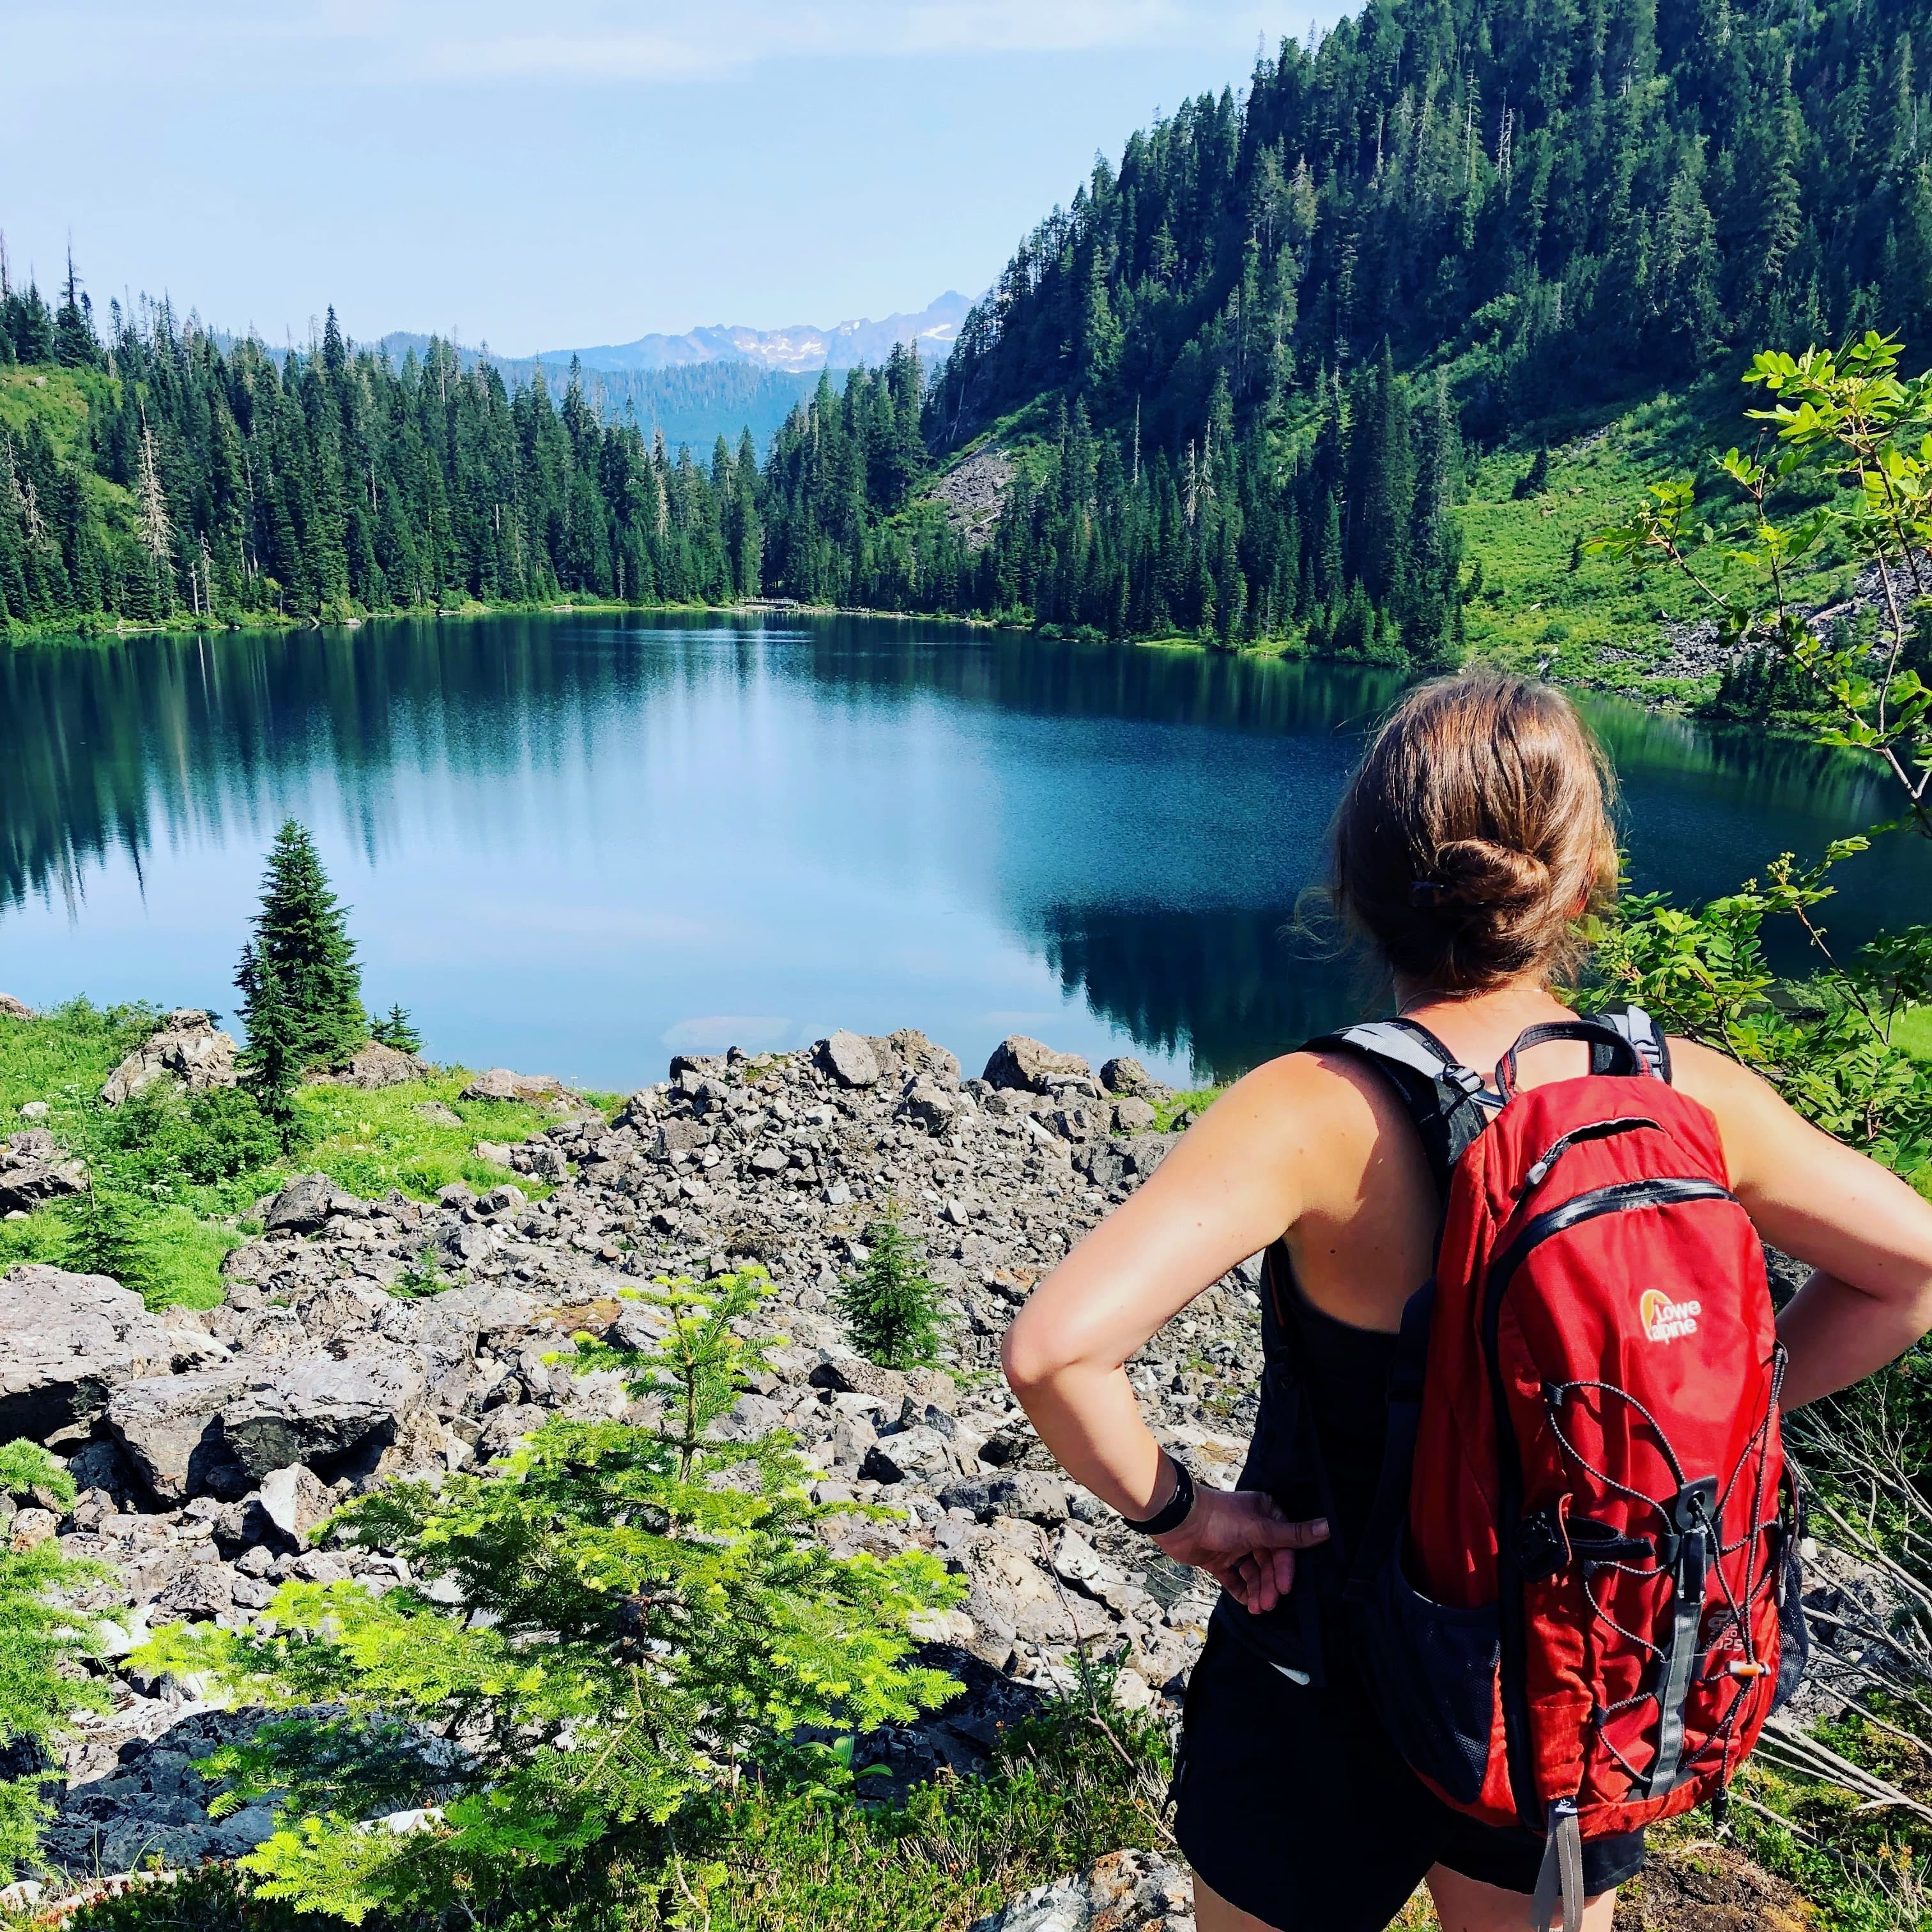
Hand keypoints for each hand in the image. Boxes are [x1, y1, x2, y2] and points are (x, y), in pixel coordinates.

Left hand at [1153, 1486, 1328, 1613]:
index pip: (1284, 1546)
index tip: (1285, 1587)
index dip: (1285, 1568)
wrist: (1178, 1522)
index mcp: (1266, 1515)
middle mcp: (1254, 1529)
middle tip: (1269, 1604)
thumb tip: (1329, 1526)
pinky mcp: (1219, 1560)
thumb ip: (1294, 1535)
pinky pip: (1236, 1580)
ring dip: (1258, 1591)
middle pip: (1269, 1562)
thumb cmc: (1222, 1520)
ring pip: (1254, 1573)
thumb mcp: (1261, 1529)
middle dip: (1270, 1584)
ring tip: (1258, 1609)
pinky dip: (1242, 1592)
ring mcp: (1236, 1545)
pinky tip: (1247, 1604)